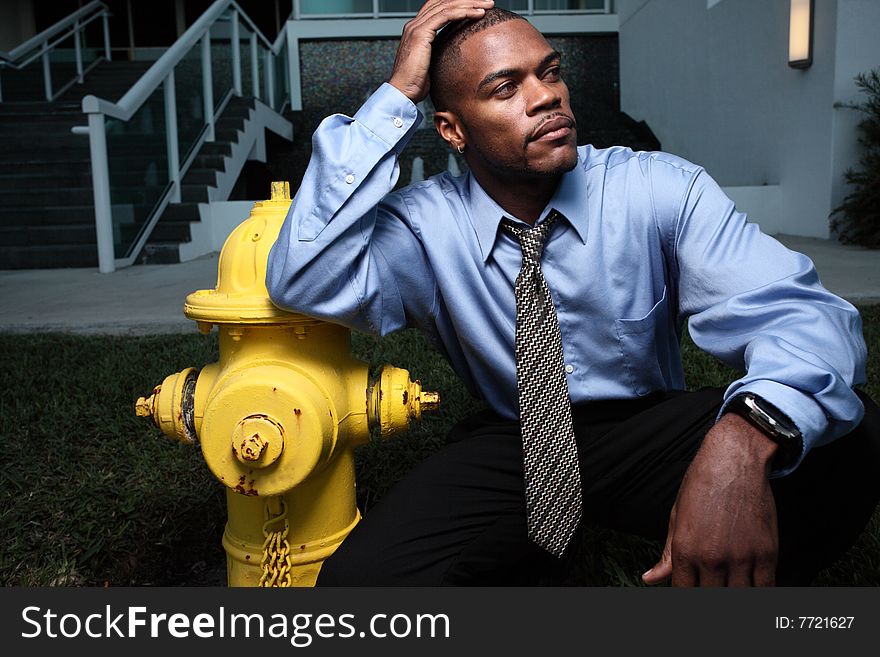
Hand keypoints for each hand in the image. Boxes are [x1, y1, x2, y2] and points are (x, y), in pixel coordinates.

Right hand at [389, 0, 494, 102]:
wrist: (402, 92)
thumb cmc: (415, 84)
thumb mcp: (430, 64)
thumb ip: (438, 54)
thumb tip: (453, 57)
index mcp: (416, 30)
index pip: (438, 6)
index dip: (457, 3)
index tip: (476, 6)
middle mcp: (414, 24)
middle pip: (443, 1)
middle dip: (467, 0)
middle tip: (487, 1)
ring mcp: (416, 27)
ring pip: (447, 6)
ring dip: (470, 3)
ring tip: (487, 5)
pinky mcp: (421, 34)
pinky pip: (446, 16)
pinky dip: (463, 12)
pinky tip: (477, 14)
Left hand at [642, 413, 779, 585]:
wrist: (733, 460)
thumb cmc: (702, 485)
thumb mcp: (677, 518)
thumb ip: (667, 555)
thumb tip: (650, 579)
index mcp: (685, 551)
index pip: (683, 593)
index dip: (686, 597)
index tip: (692, 591)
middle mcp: (712, 558)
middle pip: (711, 597)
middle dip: (709, 594)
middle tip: (712, 586)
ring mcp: (741, 558)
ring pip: (739, 597)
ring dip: (733, 593)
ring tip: (729, 585)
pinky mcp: (767, 553)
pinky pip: (765, 589)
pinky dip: (758, 591)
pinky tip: (751, 586)